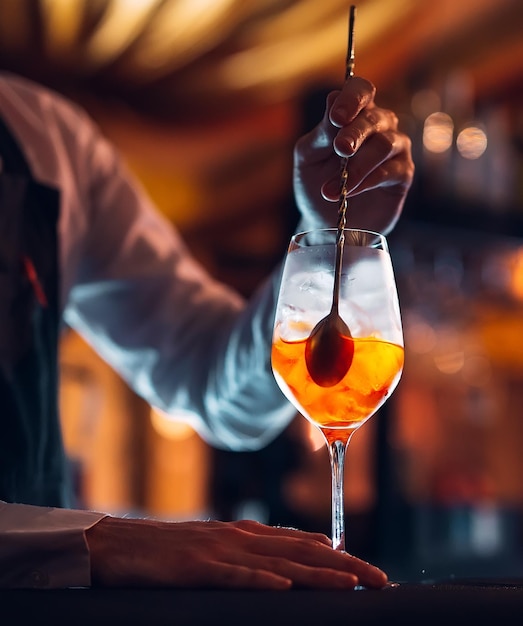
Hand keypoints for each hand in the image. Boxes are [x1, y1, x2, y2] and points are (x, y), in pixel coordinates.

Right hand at [86, 516, 387, 589]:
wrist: (123, 544)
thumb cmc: (172, 550)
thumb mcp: (218, 546)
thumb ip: (255, 548)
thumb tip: (293, 556)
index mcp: (247, 533)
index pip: (303, 543)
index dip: (339, 556)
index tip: (368, 570)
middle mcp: (241, 537)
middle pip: (302, 550)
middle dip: (344, 565)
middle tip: (380, 580)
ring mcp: (221, 550)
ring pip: (279, 562)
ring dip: (318, 573)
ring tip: (352, 584)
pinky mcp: (198, 567)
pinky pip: (235, 575)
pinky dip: (262, 579)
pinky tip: (284, 586)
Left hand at [294, 76, 413, 234]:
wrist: (324, 222)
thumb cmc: (315, 184)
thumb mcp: (309, 157)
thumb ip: (322, 132)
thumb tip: (333, 99)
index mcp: (353, 115)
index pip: (360, 90)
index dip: (351, 99)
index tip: (337, 118)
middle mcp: (378, 126)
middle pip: (375, 117)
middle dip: (355, 133)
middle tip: (340, 150)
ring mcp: (394, 148)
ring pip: (385, 144)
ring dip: (357, 166)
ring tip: (332, 189)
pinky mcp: (402, 174)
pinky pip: (390, 170)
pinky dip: (367, 181)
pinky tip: (349, 193)